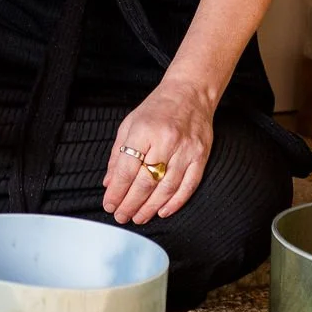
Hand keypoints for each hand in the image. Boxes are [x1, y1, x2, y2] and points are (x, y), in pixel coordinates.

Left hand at [102, 78, 214, 224]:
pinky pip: (189, 185)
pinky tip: (162, 211)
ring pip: (167, 187)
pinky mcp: (201, 156)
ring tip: (138, 217)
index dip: (117, 191)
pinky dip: (176, 202)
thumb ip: (118, 155)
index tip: (109, 204)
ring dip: (150, 207)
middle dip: (131, 203)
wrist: (190, 93)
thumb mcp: (129, 125)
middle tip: (121, 216)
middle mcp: (166, 141)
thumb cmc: (157, 109)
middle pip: (146, 182)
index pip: (127, 169)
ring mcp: (186, 150)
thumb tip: (110, 183)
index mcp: (143, 131)